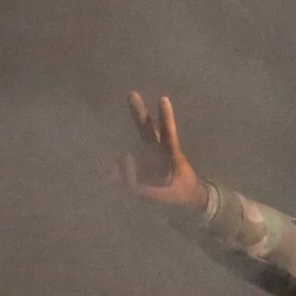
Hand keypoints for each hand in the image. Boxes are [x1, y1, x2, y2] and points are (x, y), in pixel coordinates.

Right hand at [120, 91, 205, 208]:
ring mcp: (147, 161)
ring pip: (132, 154)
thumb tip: (132, 186)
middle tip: (131, 94)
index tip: (163, 98)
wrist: (186, 202)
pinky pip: (126, 172)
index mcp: (172, 155)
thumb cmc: (184, 196)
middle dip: (139, 113)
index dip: (165, 118)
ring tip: (111, 174)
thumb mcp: (173, 197)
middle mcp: (158, 153)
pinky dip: (119, 176)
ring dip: (122, 160)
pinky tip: (109, 182)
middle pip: (146, 130)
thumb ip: (154, 193)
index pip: (168, 134)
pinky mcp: (140, 172)